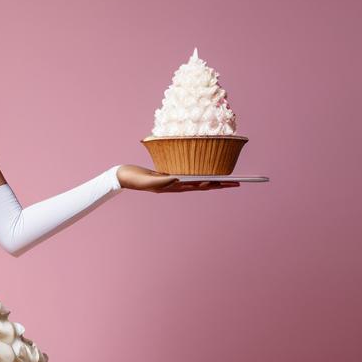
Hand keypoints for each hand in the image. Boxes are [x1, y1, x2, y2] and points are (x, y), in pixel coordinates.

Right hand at [116, 165, 240, 192]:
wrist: (123, 176)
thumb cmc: (133, 178)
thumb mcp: (147, 180)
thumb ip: (161, 181)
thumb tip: (179, 179)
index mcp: (174, 187)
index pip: (200, 186)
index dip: (216, 184)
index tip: (231, 183)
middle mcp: (177, 185)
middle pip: (204, 185)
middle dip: (221, 184)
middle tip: (238, 183)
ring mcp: (174, 181)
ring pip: (198, 181)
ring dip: (214, 181)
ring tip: (228, 180)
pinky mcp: (170, 175)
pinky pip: (189, 175)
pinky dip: (201, 175)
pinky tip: (207, 174)